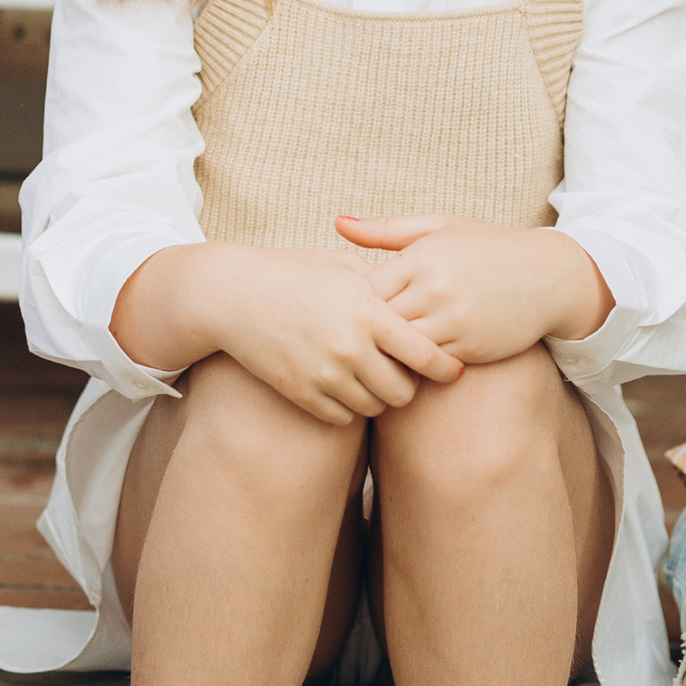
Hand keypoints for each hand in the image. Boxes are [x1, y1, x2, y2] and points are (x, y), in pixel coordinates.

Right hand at [207, 260, 468, 425]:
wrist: (232, 295)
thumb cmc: (292, 273)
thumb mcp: (342, 267)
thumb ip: (385, 285)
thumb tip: (425, 300)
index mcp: (368, 312)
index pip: (426, 354)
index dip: (446, 367)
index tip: (452, 369)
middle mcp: (351, 348)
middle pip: (404, 392)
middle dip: (407, 384)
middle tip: (399, 371)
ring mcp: (324, 375)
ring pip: (375, 408)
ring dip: (377, 396)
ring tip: (367, 375)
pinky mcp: (301, 394)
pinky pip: (342, 417)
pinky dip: (347, 406)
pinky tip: (340, 384)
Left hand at [339, 215, 608, 363]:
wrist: (548, 276)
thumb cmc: (486, 246)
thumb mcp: (438, 227)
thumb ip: (385, 230)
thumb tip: (337, 223)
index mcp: (421, 257)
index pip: (366, 289)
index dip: (354, 302)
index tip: (351, 308)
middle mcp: (434, 290)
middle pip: (377, 323)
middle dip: (364, 332)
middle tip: (351, 339)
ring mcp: (452, 322)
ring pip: (399, 349)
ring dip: (386, 354)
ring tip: (372, 356)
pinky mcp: (469, 349)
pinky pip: (426, 366)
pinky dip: (414, 367)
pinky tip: (406, 364)